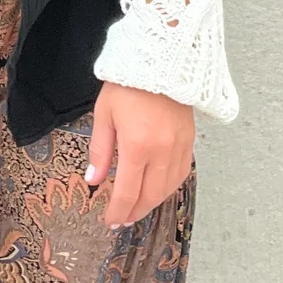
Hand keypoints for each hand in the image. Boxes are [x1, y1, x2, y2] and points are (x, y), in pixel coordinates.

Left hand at [86, 81, 194, 228]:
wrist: (161, 61)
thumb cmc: (128, 84)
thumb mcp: (104, 115)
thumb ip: (100, 150)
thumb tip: (94, 179)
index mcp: (137, 146)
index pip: (128, 192)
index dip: (118, 211)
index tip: (110, 221)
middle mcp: (162, 151)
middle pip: (150, 195)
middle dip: (135, 212)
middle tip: (122, 220)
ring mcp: (179, 147)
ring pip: (168, 188)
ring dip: (152, 202)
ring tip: (137, 208)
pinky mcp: (189, 140)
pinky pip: (181, 173)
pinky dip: (168, 186)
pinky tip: (158, 189)